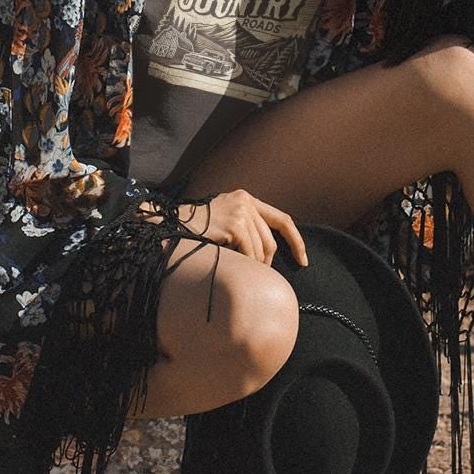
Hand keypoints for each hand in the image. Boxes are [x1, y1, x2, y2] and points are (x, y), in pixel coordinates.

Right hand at [182, 188, 307, 267]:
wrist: (171, 225)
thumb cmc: (195, 230)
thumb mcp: (225, 221)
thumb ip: (246, 228)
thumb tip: (268, 254)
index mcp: (247, 199)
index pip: (282, 219)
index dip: (296, 241)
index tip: (303, 261)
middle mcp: (246, 202)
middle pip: (271, 240)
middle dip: (268, 261)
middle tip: (257, 274)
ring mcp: (241, 211)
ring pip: (261, 248)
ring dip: (253, 265)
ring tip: (238, 269)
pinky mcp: (235, 224)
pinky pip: (250, 253)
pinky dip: (245, 264)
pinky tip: (231, 264)